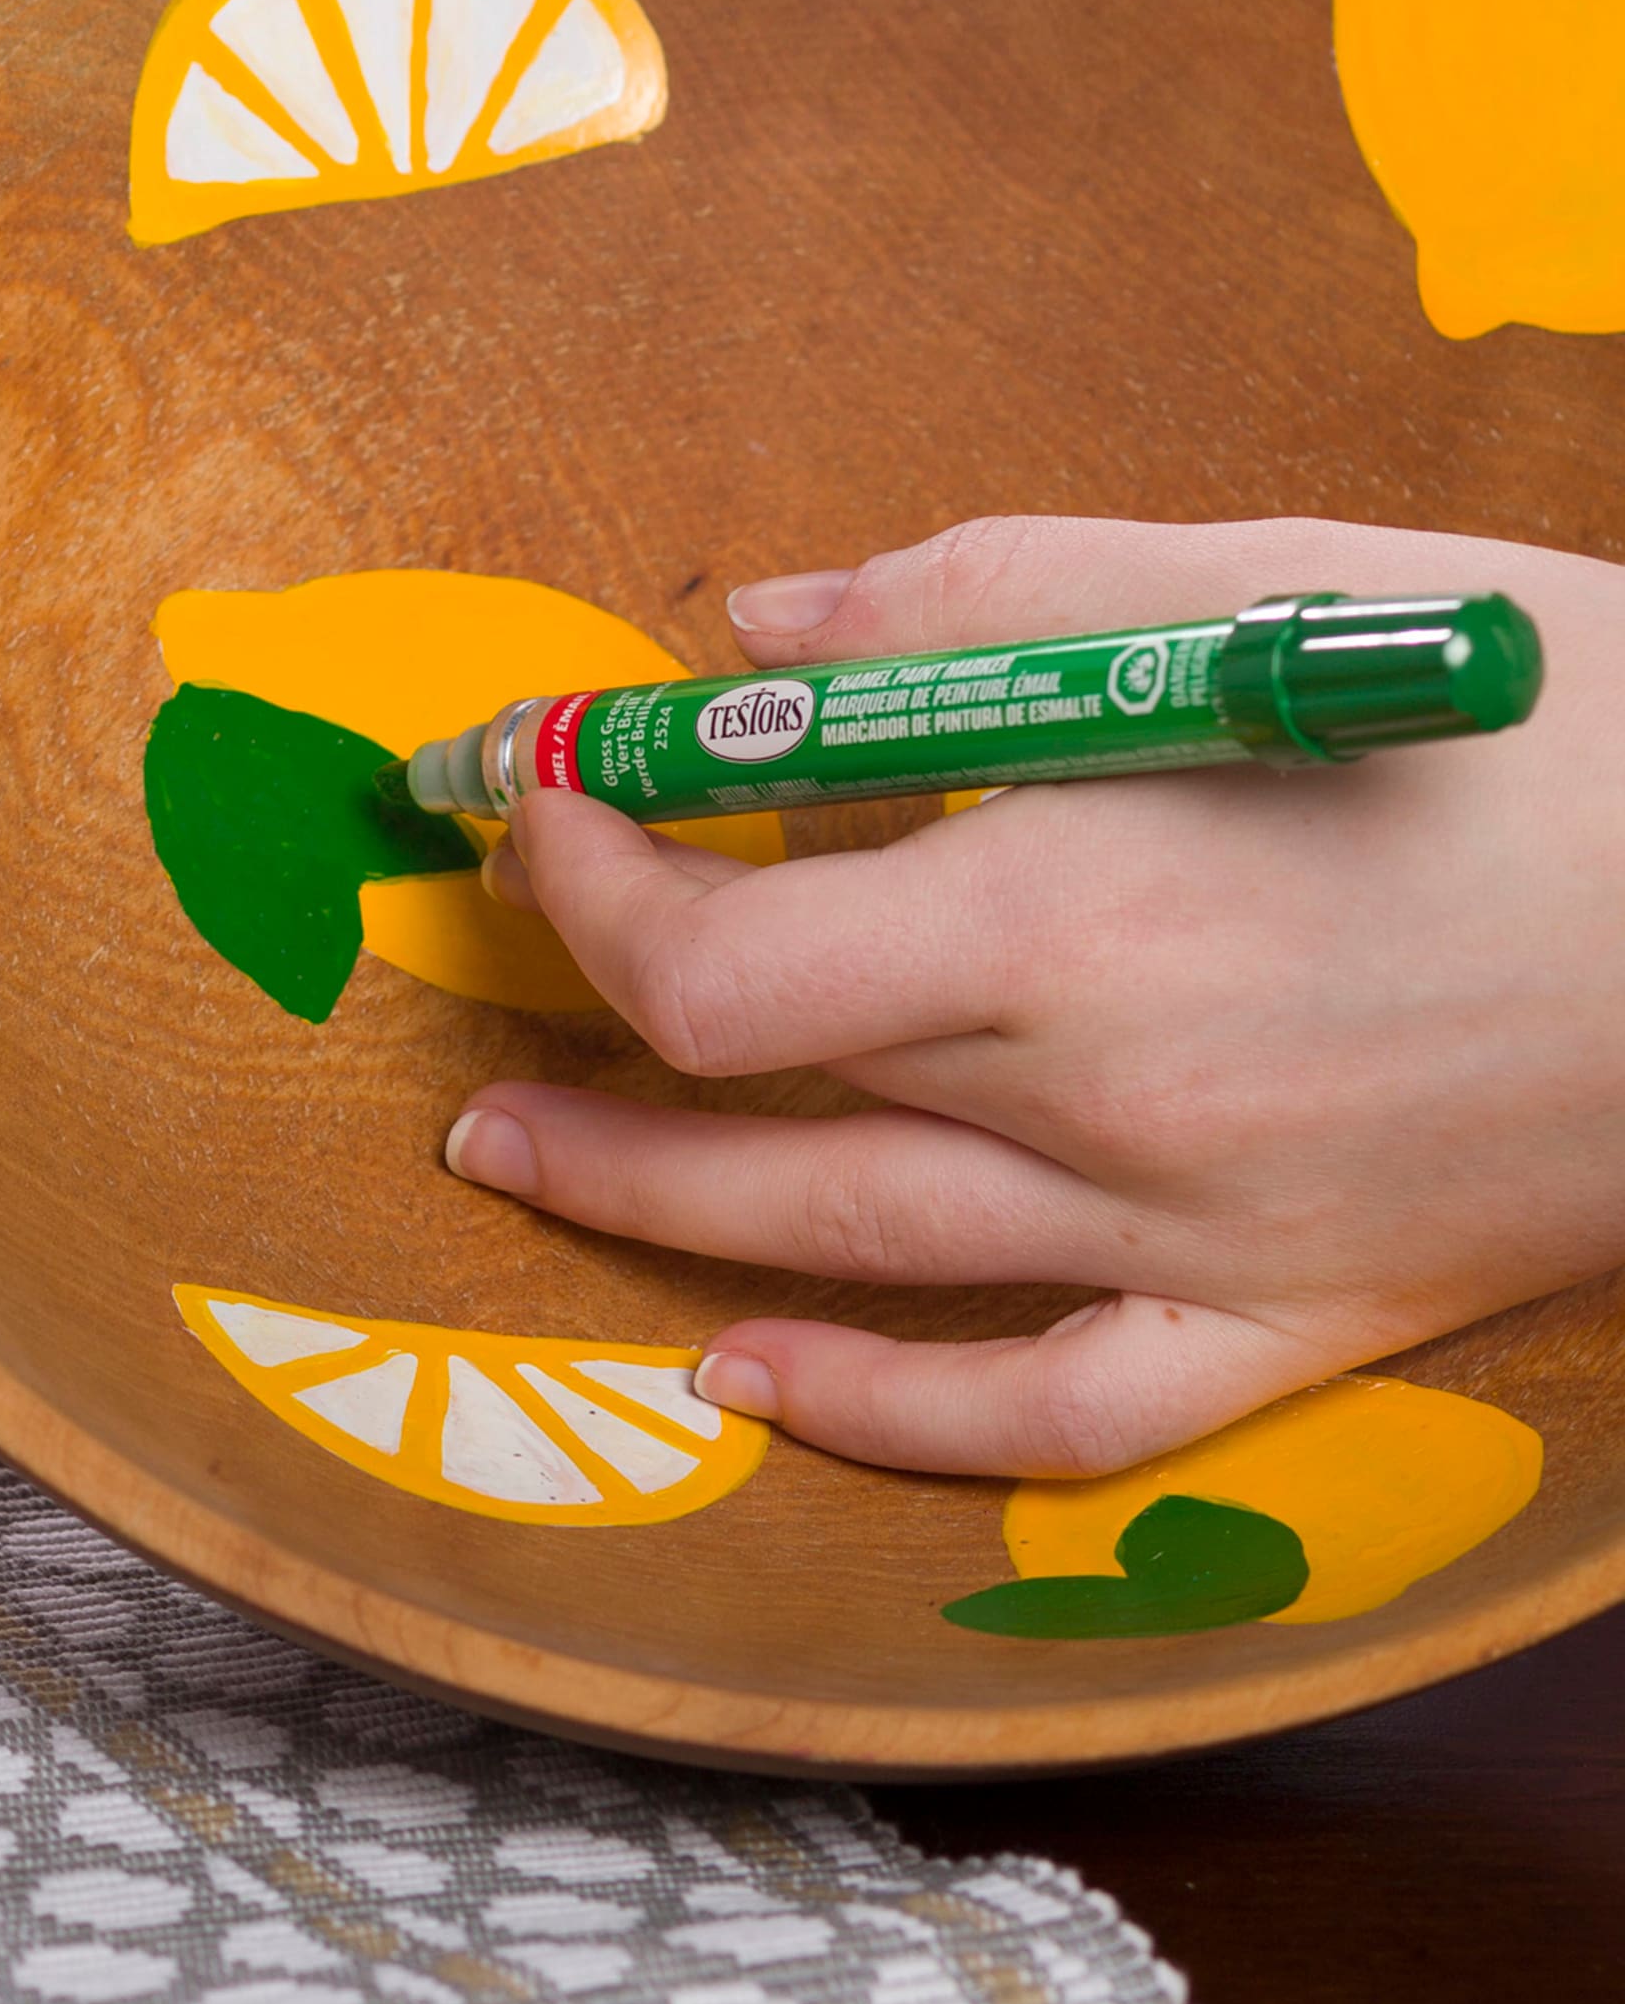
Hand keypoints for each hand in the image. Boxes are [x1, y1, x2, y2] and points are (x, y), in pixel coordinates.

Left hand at [442, 514, 1624, 1475]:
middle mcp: (1115, 1096)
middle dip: (584, 1026)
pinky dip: (892, 1417)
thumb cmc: (1565, 715)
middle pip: (757, 1101)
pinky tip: (757, 1379)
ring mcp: (1207, 1232)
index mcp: (1084, 906)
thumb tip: (762, 623)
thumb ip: (982, 605)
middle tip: (486, 989)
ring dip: (650, 1214)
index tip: (545, 789)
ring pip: (855, 1255)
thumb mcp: (1268, 586)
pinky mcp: (1308, 1317)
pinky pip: (1062, 1417)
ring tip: (513, 1168)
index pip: (720, 957)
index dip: (581, 879)